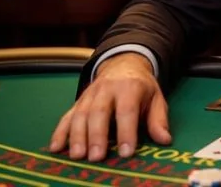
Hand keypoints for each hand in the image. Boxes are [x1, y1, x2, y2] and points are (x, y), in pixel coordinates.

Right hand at [48, 53, 170, 161]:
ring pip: (80, 114)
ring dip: (77, 136)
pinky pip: (66, 116)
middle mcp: (107, 89)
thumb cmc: (141, 87)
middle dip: (97, 135)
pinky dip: (59, 132)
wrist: (123, 64)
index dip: (127, 131)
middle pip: (99, 111)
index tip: (127, 152)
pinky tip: (55, 148)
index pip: (127, 110)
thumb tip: (165, 139)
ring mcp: (90, 94)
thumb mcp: (156, 97)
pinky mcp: (78, 101)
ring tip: (78, 156)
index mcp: (130, 87)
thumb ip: (158, 119)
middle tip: (96, 157)